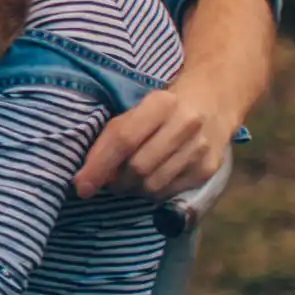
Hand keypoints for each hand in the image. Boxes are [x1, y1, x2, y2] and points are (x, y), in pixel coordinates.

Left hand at [73, 84, 233, 198]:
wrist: (213, 103)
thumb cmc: (163, 109)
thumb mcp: (136, 111)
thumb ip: (112, 138)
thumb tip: (89, 177)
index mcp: (160, 103)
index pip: (124, 139)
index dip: (99, 165)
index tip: (81, 186)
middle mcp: (185, 124)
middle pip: (138, 167)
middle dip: (116, 181)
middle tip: (109, 181)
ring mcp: (200, 148)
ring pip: (154, 185)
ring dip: (133, 189)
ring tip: (129, 180)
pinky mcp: (209, 168)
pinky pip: (170, 192)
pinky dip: (153, 192)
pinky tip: (151, 180)